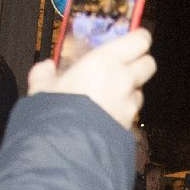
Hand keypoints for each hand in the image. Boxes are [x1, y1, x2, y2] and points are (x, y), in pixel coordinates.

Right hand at [27, 28, 154, 128]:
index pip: (140, 40)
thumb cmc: (54, 112)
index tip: (131, 41)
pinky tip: (105, 119)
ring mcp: (129, 105)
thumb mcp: (41, 89)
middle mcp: (124, 80)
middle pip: (149, 64)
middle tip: (122, 68)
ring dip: (130, 92)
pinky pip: (132, 115)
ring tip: (108, 98)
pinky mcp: (130, 126)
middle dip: (139, 64)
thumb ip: (44, 74)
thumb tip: (46, 67)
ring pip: (140, 92)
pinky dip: (123, 114)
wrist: (65, 149)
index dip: (138, 39)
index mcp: (105, 61)